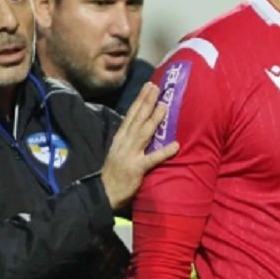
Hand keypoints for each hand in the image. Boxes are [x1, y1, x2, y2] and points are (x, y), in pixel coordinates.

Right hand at [102, 83, 179, 210]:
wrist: (103, 192)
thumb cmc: (114, 173)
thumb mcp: (118, 151)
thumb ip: (129, 139)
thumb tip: (141, 125)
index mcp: (120, 138)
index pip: (131, 115)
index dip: (140, 100)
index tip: (148, 86)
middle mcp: (125, 142)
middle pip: (137, 118)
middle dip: (147, 101)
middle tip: (156, 87)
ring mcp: (130, 155)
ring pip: (144, 132)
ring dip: (155, 118)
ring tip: (164, 105)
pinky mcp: (137, 169)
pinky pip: (152, 159)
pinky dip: (164, 152)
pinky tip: (175, 145)